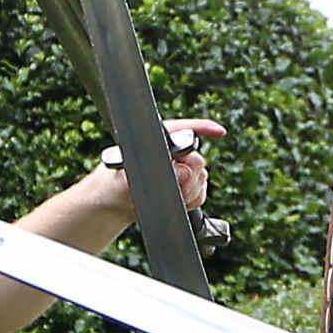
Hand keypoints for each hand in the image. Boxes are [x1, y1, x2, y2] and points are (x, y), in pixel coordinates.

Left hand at [62, 119, 224, 237]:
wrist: (115, 204)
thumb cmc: (113, 185)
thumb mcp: (127, 177)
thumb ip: (154, 173)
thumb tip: (181, 171)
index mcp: (158, 141)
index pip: (186, 129)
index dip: (205, 128)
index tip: (219, 132)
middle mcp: (173, 153)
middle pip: (198, 161)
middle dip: (189, 179)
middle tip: (174, 189)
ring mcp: (182, 169)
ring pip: (202, 178)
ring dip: (189, 192)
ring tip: (168, 197)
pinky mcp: (186, 186)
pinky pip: (202, 194)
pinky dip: (191, 200)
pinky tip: (175, 202)